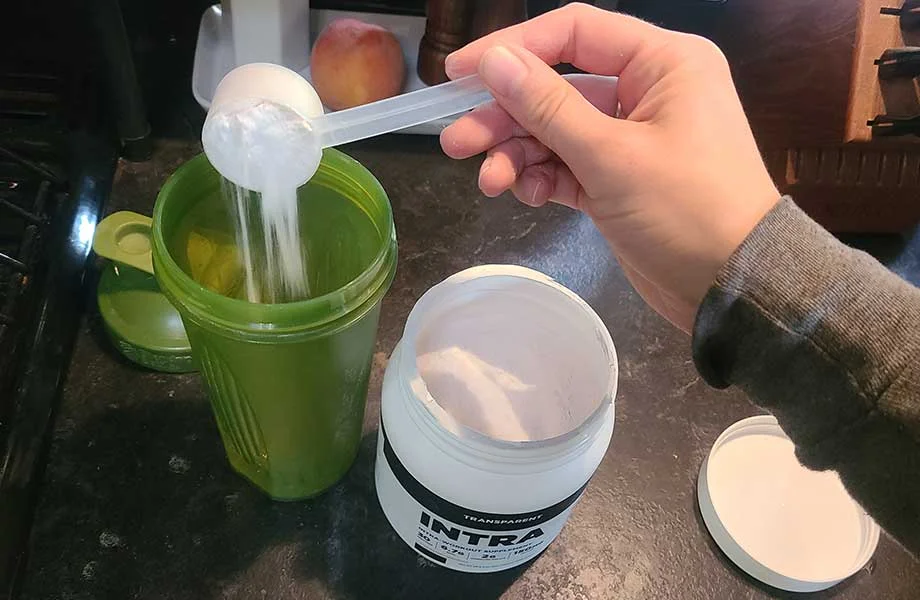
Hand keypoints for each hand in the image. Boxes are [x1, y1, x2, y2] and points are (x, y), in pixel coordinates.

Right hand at [440, 3, 779, 331]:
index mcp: (662, 63)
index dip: (512, 47)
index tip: (458, 74)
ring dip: (517, 153)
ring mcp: (630, 138)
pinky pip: (567, 166)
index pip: (574, 33)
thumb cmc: (686, 209)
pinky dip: (541, 178)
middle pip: (556, 88)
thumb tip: (493, 61)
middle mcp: (646, 91)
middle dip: (505, 116)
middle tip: (455, 142)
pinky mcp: (618, 179)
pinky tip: (524, 195)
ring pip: (556, 131)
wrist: (733, 288)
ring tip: (487, 182)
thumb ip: (547, 106)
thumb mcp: (611, 156)